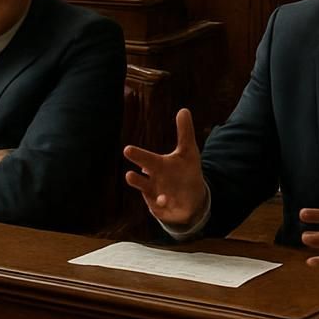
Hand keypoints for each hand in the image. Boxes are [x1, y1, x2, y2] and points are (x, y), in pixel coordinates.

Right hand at [124, 109, 208, 227]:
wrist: (191, 197)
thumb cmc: (186, 171)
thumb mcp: (189, 151)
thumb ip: (185, 132)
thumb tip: (183, 109)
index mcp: (158, 166)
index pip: (147, 159)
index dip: (139, 156)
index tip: (127, 149)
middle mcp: (152, 180)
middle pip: (142, 179)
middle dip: (135, 177)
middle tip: (127, 176)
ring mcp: (155, 196)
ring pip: (147, 194)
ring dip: (144, 193)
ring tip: (137, 186)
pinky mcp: (161, 209)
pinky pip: (159, 208)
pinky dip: (160, 204)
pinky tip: (164, 200)